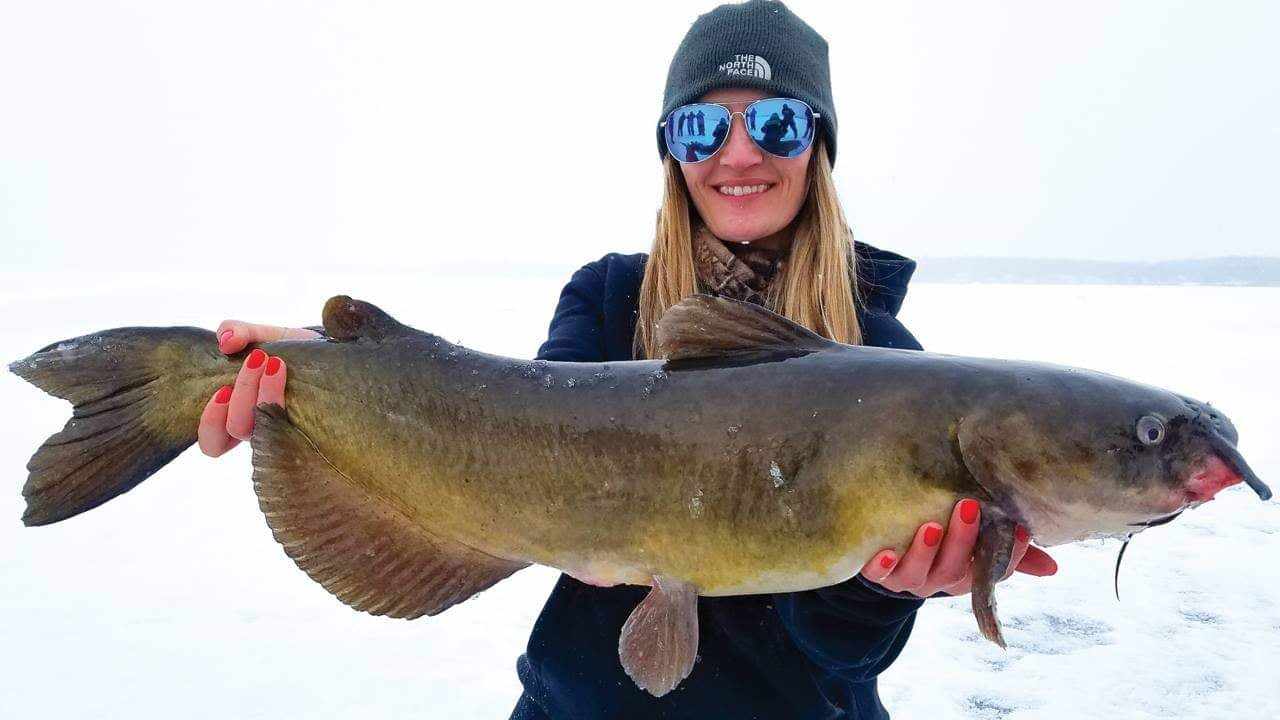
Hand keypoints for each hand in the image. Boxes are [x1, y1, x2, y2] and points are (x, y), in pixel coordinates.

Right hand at [197, 320, 319, 456]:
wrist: (329, 350)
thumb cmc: (288, 349)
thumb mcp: (260, 336)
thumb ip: (237, 331)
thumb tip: (226, 341)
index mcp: (241, 415)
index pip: (214, 443)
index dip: (210, 423)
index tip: (222, 391)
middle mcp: (263, 428)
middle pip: (239, 429)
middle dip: (243, 392)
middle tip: (257, 358)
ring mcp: (289, 428)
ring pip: (267, 430)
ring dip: (266, 395)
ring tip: (275, 363)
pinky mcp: (314, 424)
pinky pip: (298, 427)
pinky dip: (286, 397)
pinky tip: (288, 373)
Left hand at [858, 498, 1057, 596]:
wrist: (886, 556)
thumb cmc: (938, 542)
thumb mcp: (973, 544)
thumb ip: (1004, 548)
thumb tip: (1053, 566)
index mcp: (964, 575)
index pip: (993, 572)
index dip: (1010, 556)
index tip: (1022, 531)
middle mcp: (936, 580)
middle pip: (953, 570)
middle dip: (963, 541)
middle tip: (969, 508)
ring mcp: (905, 578)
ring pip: (917, 573)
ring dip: (924, 552)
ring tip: (930, 527)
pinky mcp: (877, 573)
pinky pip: (877, 575)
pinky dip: (881, 566)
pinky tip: (885, 553)